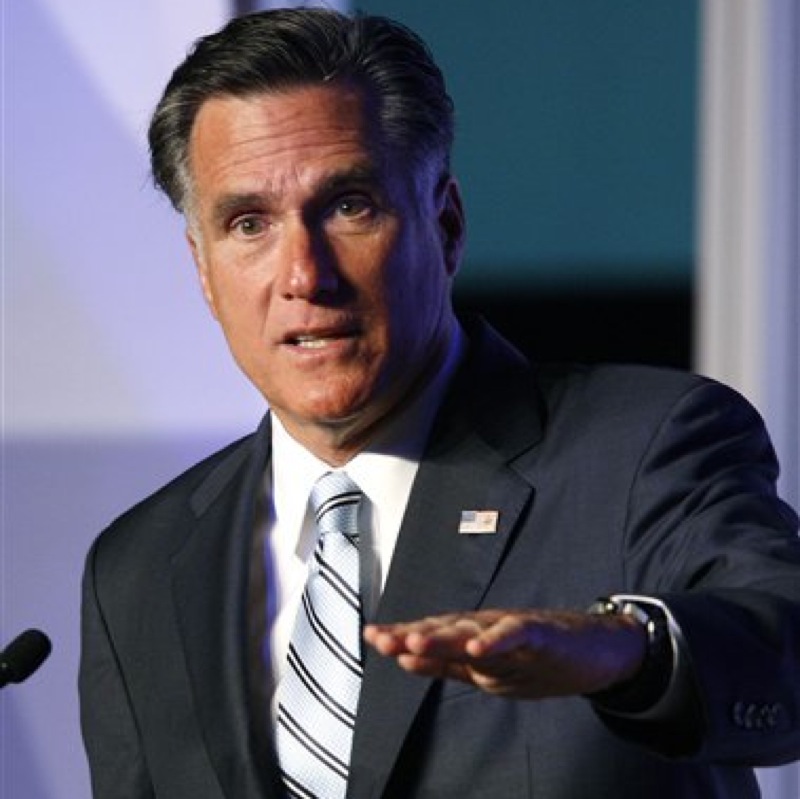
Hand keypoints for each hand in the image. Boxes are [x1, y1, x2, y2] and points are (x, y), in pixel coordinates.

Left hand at [364, 608, 645, 699]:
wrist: (597, 650)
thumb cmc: (541, 657)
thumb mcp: (489, 669)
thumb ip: (449, 663)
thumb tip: (404, 657)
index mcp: (475, 640)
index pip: (433, 637)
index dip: (402, 636)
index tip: (372, 636)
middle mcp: (489, 629)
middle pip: (446, 631)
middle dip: (413, 635)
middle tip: (382, 639)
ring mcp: (515, 629)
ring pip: (474, 631)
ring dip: (443, 636)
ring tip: (414, 641)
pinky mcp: (543, 633)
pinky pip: (517, 636)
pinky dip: (497, 641)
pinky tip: (478, 650)